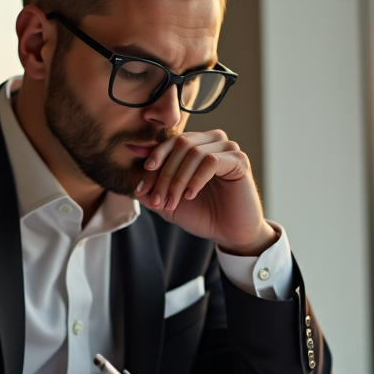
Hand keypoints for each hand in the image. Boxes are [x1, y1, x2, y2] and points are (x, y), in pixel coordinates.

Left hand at [135, 130, 277, 255]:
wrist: (230, 232)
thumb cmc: (203, 214)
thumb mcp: (169, 202)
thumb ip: (151, 190)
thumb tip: (134, 182)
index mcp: (196, 144)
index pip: (169, 142)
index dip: (153, 162)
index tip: (142, 188)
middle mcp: (213, 141)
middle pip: (180, 145)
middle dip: (164, 175)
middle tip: (157, 201)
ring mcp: (228, 149)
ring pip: (193, 153)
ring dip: (177, 180)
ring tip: (172, 202)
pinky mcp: (239, 161)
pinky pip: (211, 161)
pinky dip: (196, 179)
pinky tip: (190, 195)